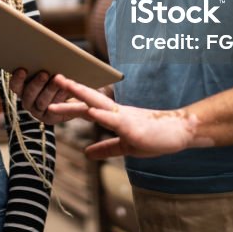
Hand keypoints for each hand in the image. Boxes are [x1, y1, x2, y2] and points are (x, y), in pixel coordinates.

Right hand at [9, 70, 77, 123]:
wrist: (73, 95)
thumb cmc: (57, 76)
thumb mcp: (49, 69)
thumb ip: (42, 64)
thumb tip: (43, 52)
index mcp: (22, 88)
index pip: (15, 85)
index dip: (17, 79)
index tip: (22, 70)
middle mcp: (28, 101)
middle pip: (28, 94)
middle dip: (36, 83)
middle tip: (44, 73)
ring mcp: (38, 111)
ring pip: (42, 101)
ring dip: (50, 89)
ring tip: (58, 78)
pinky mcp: (49, 119)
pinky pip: (53, 109)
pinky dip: (60, 97)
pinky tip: (65, 89)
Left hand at [51, 78, 209, 159]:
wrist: (181, 133)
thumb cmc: (155, 137)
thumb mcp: (126, 146)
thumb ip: (107, 147)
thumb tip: (86, 153)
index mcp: (114, 117)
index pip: (86, 110)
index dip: (69, 105)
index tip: (51, 98)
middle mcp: (117, 113)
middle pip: (89, 99)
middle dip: (70, 90)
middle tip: (53, 77)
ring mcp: (125, 118)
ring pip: (99, 103)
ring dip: (81, 94)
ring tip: (66, 84)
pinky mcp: (134, 127)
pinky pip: (115, 120)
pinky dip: (102, 115)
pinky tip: (90, 110)